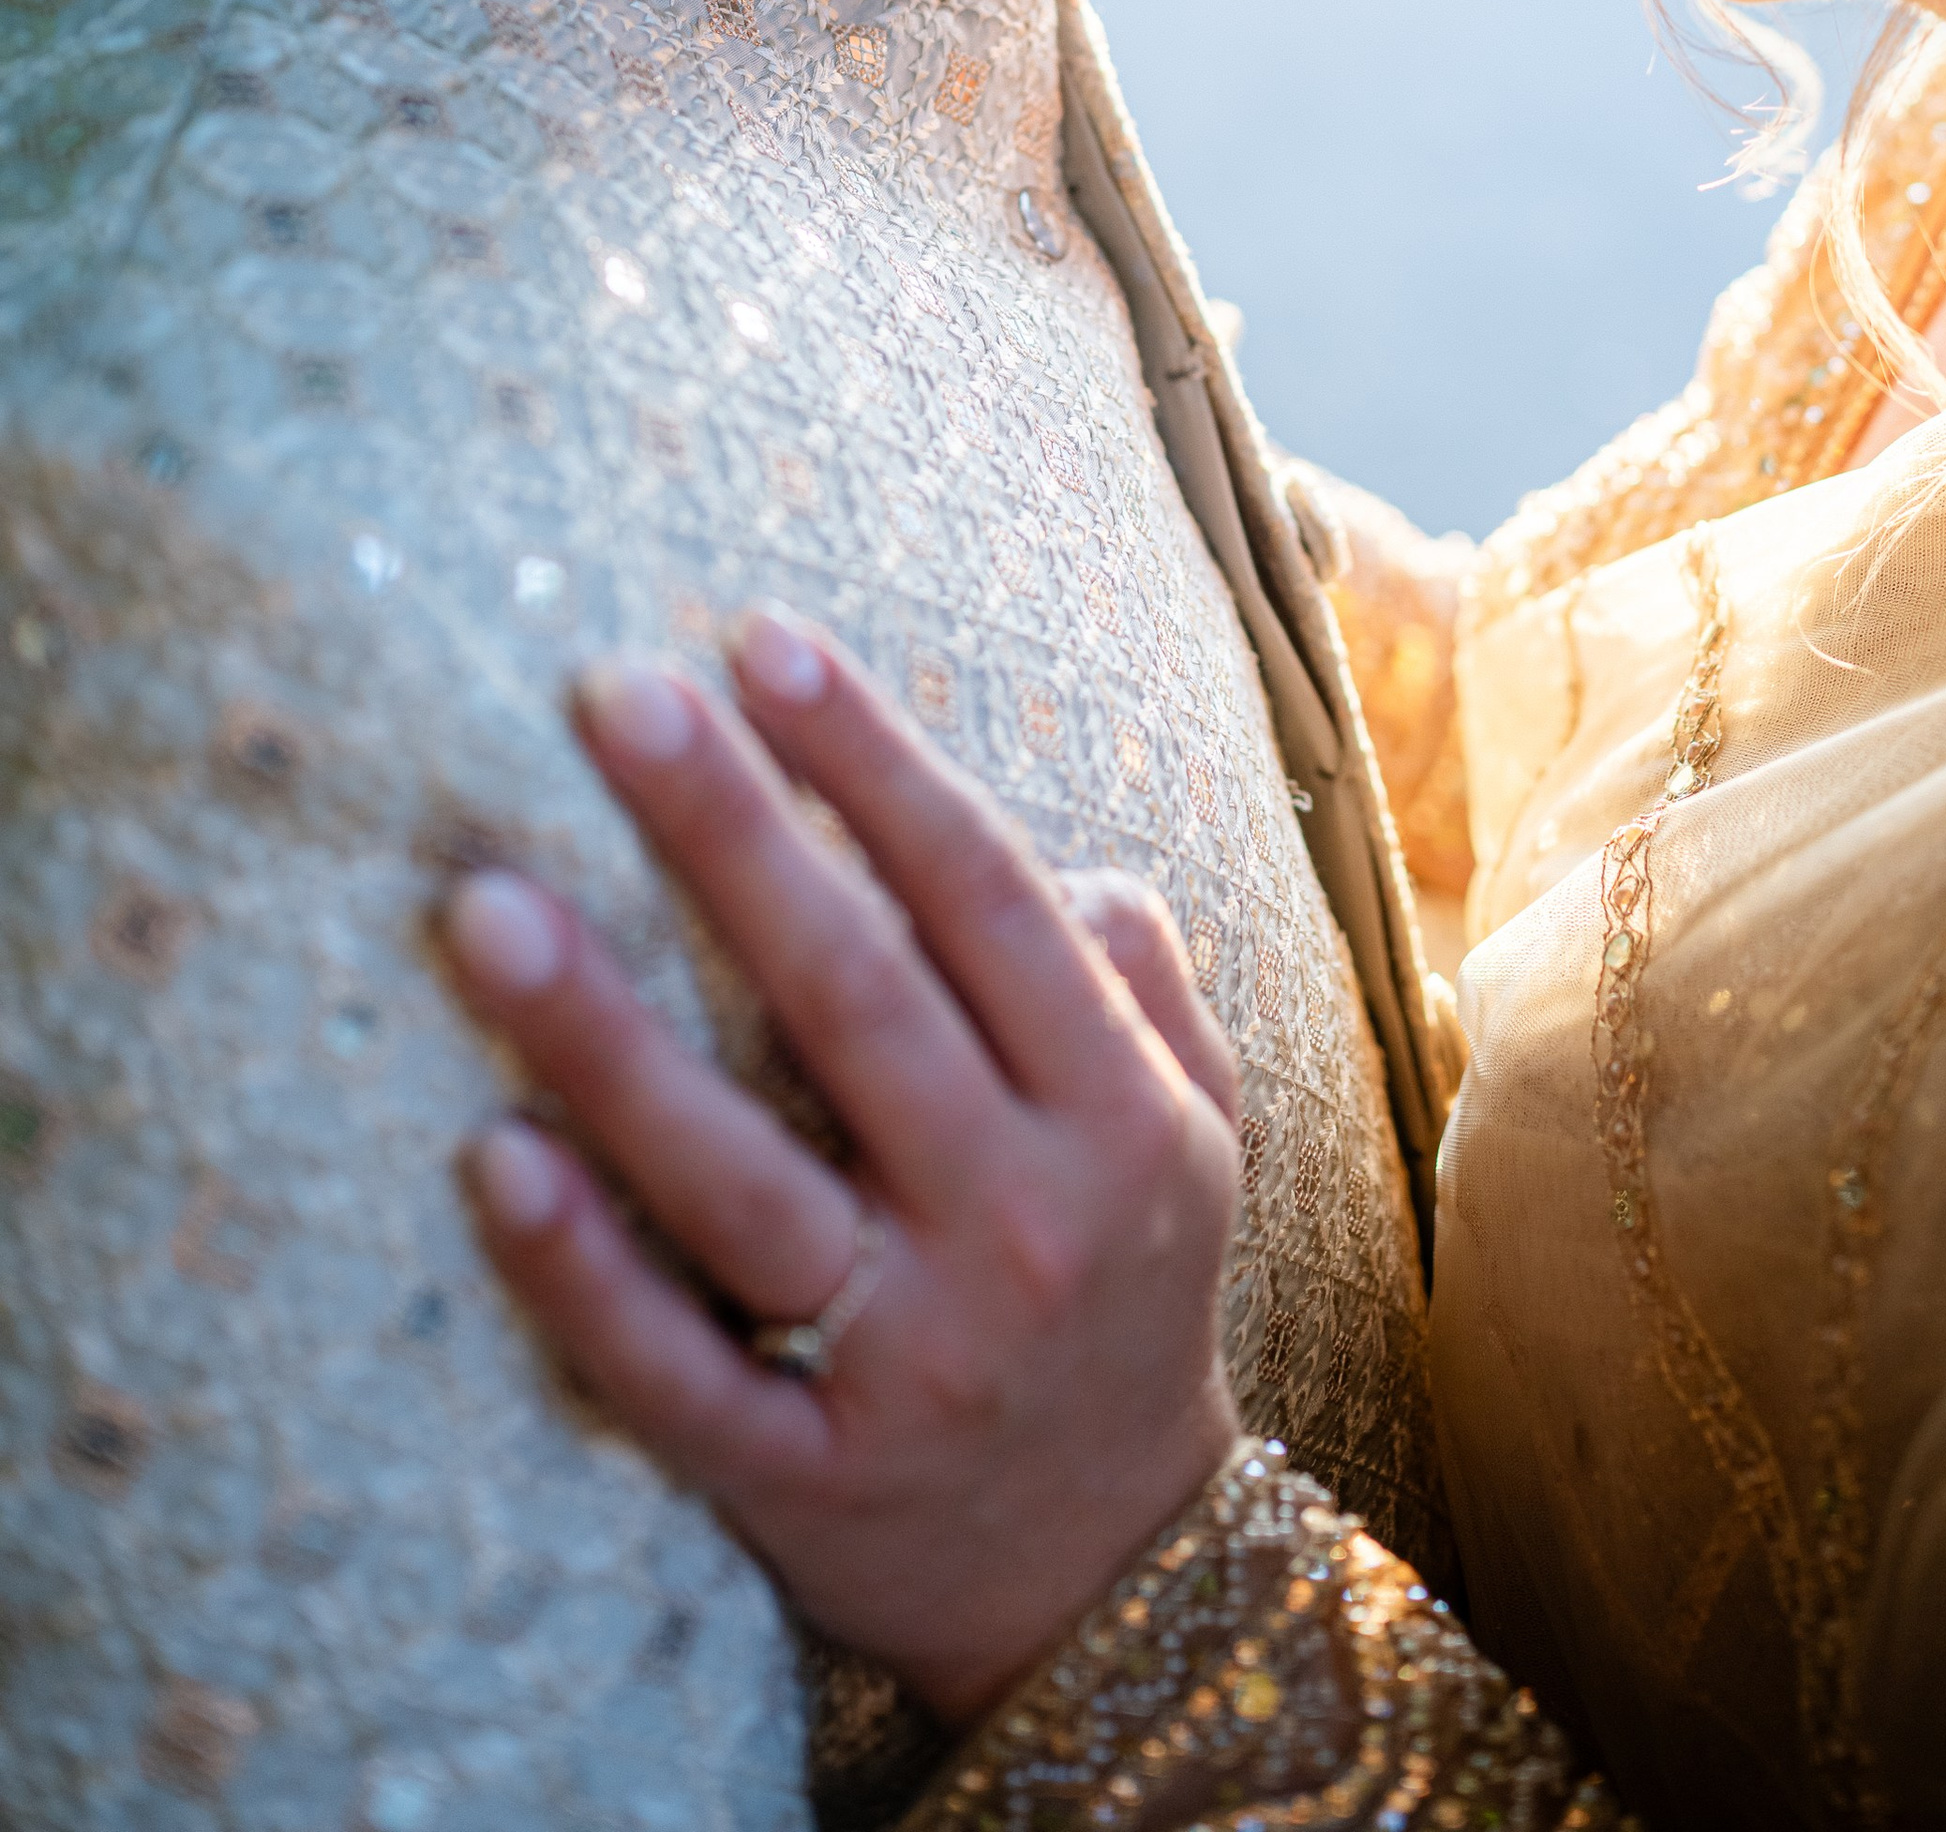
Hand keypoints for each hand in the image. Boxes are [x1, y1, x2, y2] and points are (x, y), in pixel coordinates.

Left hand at [439, 608, 1242, 1724]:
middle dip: (730, 831)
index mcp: (1112, 1111)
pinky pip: (674, 1369)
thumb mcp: (1188, 1128)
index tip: (759, 640)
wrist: (1111, 1575)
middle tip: (611, 693)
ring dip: (610, 1037)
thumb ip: (1134, 976)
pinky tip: (489, 1156)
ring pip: (742, 1179)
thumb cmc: (1122, 1287)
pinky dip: (581, 1271)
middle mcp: (1018, 1220)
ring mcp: (909, 1359)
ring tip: (486, 904)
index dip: (871, 760)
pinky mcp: (803, 1478)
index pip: (982, 896)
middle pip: (856, 998)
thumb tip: (1048, 858)